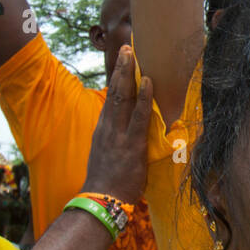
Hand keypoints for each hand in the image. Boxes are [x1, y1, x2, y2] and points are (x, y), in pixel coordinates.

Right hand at [80, 45, 152, 203]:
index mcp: (102, 130)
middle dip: (121, 68)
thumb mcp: (107, 157)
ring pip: (123, 97)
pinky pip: (140, 116)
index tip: (122, 63)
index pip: (111, 99)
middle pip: (115, 92)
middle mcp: (107, 128)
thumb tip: (127, 134)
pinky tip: (148, 82)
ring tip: (134, 54)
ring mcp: (118, 134)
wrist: (100, 201)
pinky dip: (145, 97)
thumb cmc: (106, 183)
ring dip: (129, 74)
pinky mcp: (131, 144)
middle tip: (127, 48)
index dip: (117, 80)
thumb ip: (116, 142)